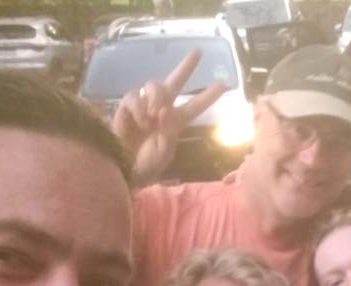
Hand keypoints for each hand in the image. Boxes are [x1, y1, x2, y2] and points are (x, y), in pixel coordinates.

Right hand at [113, 49, 226, 181]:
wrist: (126, 169)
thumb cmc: (148, 163)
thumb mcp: (164, 150)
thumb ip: (168, 130)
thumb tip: (164, 110)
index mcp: (176, 121)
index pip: (195, 105)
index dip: (208, 96)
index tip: (224, 85)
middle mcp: (162, 108)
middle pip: (175, 81)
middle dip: (186, 66)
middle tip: (198, 52)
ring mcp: (145, 105)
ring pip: (153, 84)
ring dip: (156, 97)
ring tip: (154, 116)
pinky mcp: (127, 106)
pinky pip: (134, 96)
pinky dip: (139, 108)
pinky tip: (141, 121)